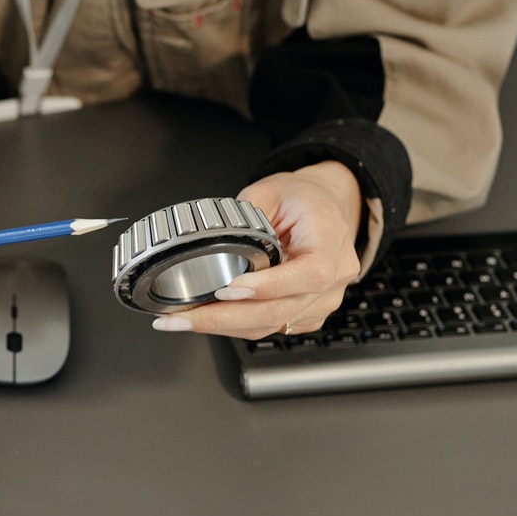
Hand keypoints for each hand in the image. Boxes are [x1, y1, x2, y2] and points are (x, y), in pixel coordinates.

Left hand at [153, 161, 363, 339]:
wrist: (328, 205)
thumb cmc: (304, 197)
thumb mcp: (273, 188)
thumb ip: (246, 213)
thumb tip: (214, 238)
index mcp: (330, 241)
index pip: (308, 274)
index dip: (268, 287)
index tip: (227, 289)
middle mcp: (334, 277)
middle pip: (282, 310)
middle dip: (225, 318)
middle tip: (183, 316)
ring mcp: (323, 300)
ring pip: (272, 324)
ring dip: (224, 326)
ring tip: (184, 319)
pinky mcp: (308, 313)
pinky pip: (272, 327)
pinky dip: (238, 326)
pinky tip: (209, 319)